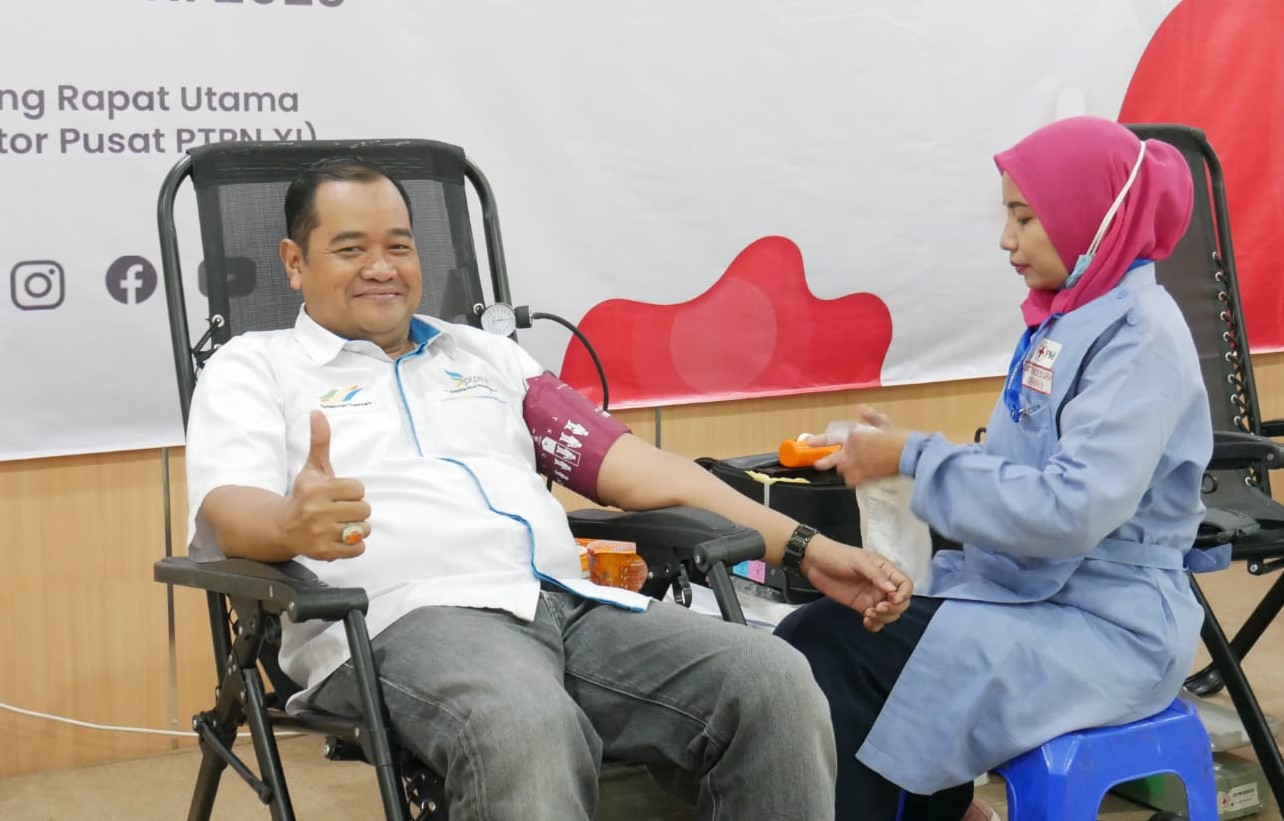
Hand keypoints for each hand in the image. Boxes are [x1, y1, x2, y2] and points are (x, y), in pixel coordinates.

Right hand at [277, 410, 370, 560]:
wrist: (283, 527)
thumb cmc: (305, 495)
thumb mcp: (313, 468)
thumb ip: (320, 441)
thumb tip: (317, 412)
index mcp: (317, 489)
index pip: (359, 489)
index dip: (352, 492)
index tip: (338, 494)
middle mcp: (317, 512)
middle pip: (364, 509)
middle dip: (356, 510)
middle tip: (339, 511)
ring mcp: (320, 534)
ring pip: (363, 529)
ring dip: (357, 528)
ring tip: (340, 525)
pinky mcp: (324, 552)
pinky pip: (358, 548)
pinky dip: (355, 545)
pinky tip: (341, 538)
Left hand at [802, 537, 913, 631]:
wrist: (814, 562)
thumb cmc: (837, 556)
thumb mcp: (857, 561)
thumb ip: (876, 575)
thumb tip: (893, 590)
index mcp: (886, 570)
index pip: (905, 585)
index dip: (904, 594)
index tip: (893, 600)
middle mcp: (882, 585)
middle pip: (901, 603)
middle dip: (893, 609)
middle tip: (877, 608)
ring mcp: (872, 597)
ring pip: (889, 614)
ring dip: (884, 618)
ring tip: (868, 614)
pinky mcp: (860, 606)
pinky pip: (875, 620)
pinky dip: (875, 624)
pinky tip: (865, 621)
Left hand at [813, 406, 911, 486]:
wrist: (910, 454)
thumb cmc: (900, 437)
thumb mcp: (885, 423)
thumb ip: (872, 417)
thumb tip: (862, 409)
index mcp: (855, 435)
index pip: (832, 438)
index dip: (818, 440)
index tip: (807, 443)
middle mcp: (852, 450)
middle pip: (833, 458)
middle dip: (825, 461)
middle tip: (818, 464)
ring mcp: (856, 464)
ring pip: (843, 470)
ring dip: (845, 469)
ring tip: (850, 468)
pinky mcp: (863, 477)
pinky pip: (851, 480)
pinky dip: (854, 479)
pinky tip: (858, 477)